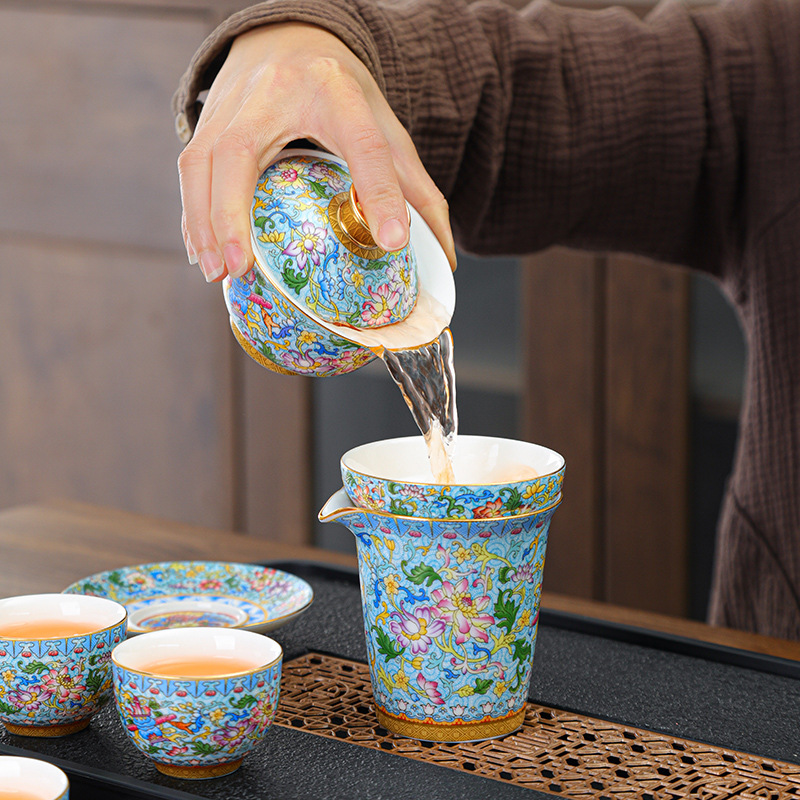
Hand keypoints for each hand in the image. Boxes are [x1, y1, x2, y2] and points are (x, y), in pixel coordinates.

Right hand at [178, 22, 455, 281]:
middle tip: (242, 268)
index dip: (379, 192)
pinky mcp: (208, 116)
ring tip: (217, 273)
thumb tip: (441, 255)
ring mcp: (233, 102)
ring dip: (204, 222)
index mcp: (338, 91)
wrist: (290, 37)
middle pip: (242, 151)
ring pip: (202, 161)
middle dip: (233, 213)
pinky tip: (203, 253)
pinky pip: (190, 168)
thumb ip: (415, 189)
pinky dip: (194, 215)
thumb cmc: (342, 92)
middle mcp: (276, 91)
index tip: (392, 240)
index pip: (363, 143)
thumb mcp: (385, 127)